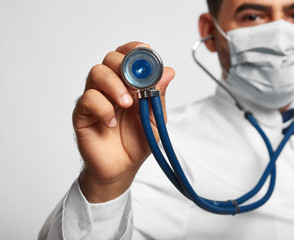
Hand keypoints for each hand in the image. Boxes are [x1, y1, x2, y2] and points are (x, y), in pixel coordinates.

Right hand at [73, 42, 174, 202]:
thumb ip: (159, 95)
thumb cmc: (137, 142)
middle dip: (125, 66)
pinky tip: (111, 122)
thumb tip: (168, 72)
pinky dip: (103, 108)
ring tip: (127, 104)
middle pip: (110, 59)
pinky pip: (88, 99)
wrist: (122, 168)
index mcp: (129, 85)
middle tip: (136, 85)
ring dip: (114, 85)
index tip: (145, 50)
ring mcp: (96, 98)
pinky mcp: (83, 113)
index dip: (135, 50)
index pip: (128, 57)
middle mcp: (111, 87)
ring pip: (96, 73)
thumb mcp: (155, 118)